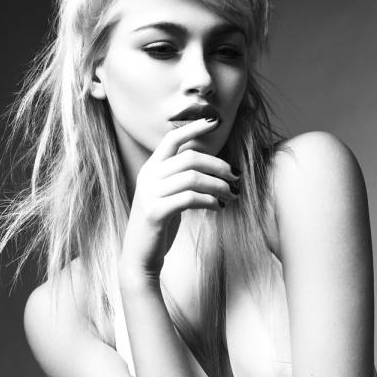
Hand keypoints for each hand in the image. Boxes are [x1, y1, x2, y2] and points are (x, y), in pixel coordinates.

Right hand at [119, 117, 239, 278]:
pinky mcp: (155, 212)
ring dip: (218, 185)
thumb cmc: (160, 224)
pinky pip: (189, 199)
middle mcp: (148, 177)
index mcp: (151, 169)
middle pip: (189, 158)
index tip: (215, 121)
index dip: (193, 128)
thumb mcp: (167, 195)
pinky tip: (219, 207)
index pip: (172, 139)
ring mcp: (150, 194)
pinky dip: (209, 200)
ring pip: (192, 178)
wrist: (140, 256)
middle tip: (235, 177)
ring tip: (232, 195)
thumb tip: (212, 163)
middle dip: (218, 165)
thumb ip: (180, 177)